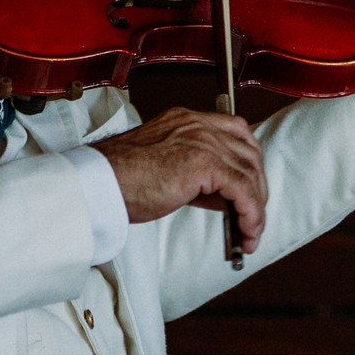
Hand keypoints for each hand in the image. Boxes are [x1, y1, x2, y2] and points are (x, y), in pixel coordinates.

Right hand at [92, 107, 267, 250]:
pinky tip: (246, 231)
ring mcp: (202, 141)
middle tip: (253, 216)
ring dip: (256, 207)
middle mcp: (198, 125)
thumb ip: (196, 174)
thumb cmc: (120, 179)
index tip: (250, 188)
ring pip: (250, 173)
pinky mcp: (204, 164)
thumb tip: (224, 197)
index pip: (236, 132)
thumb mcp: (164, 168)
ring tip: (250, 233)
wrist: (98, 183)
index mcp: (186, 121)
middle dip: (257, 187)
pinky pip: (242, 190)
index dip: (248, 162)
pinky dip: (250, 213)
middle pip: (249, 152)